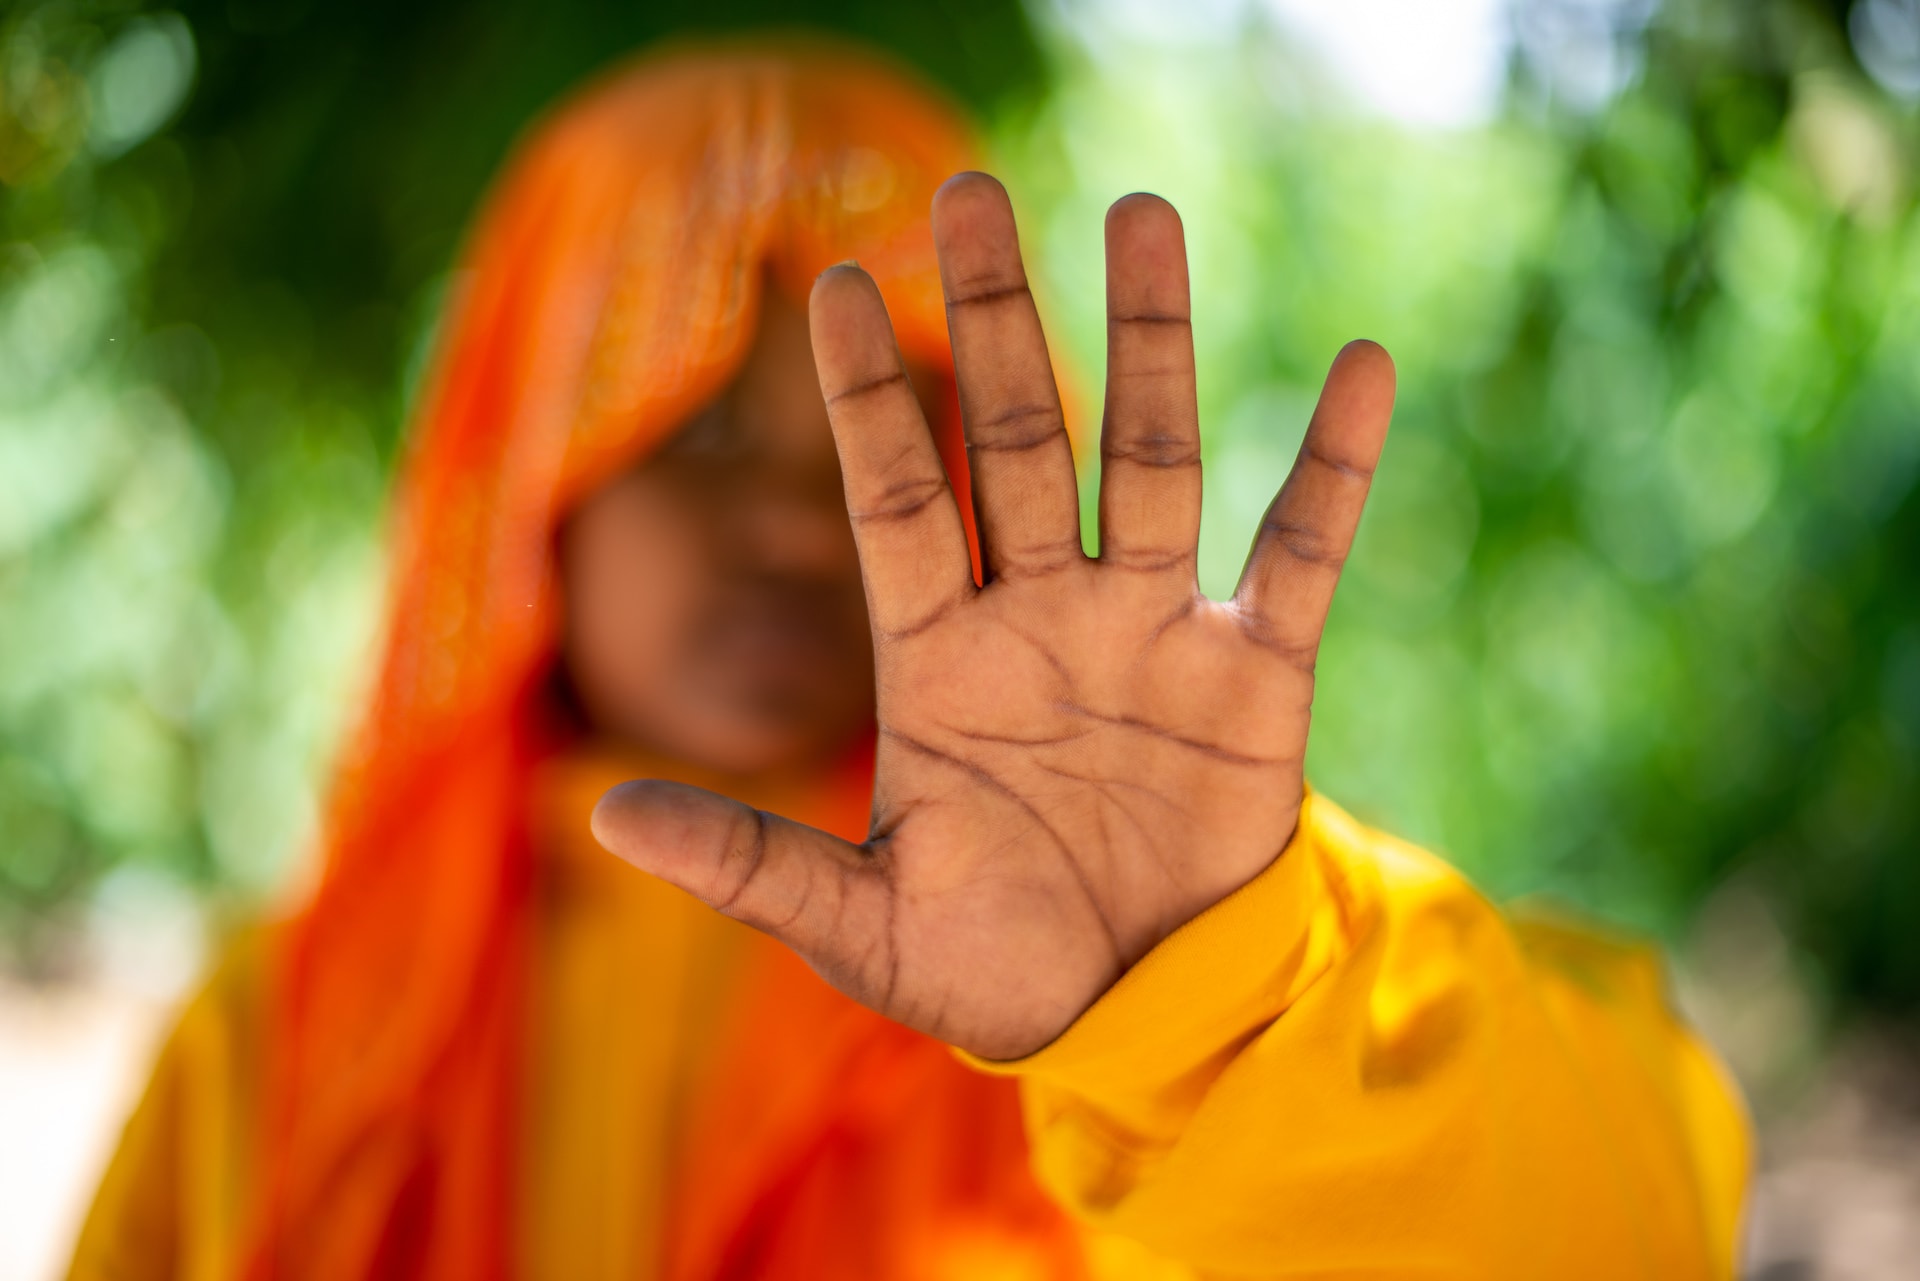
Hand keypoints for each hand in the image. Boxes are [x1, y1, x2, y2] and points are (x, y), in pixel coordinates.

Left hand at [594, 173, 1393, 1059]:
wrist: (1134, 1016)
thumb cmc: (985, 969)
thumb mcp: (858, 925)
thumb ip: (749, 864)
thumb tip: (603, 820)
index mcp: (938, 661)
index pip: (895, 499)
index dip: (868, 397)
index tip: (836, 284)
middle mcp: (1041, 618)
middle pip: (1016, 441)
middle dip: (996, 321)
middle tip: (971, 192)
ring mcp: (1150, 633)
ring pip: (1150, 460)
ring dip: (1149, 341)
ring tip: (1144, 210)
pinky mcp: (1252, 675)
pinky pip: (1301, 552)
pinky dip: (1335, 469)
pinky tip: (1367, 366)